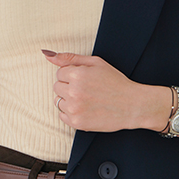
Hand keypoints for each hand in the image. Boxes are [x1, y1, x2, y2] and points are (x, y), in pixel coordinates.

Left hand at [43, 50, 167, 132]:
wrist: (131, 105)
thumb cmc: (115, 82)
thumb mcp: (95, 63)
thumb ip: (70, 58)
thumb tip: (47, 55)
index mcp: (77, 75)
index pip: (59, 73)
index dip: (72, 75)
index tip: (85, 80)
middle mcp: (73, 92)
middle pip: (57, 87)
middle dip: (68, 87)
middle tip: (86, 90)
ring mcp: (74, 109)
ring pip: (58, 102)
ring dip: (68, 101)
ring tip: (86, 100)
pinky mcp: (77, 123)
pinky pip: (62, 117)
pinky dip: (71, 113)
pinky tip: (85, 109)